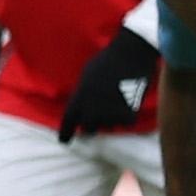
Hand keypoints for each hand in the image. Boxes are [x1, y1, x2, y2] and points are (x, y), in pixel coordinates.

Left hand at [55, 29, 161, 143]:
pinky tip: (130, 98)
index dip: (65, 133)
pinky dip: (128, 113)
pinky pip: (125, 122)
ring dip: (111, 117)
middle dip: (93, 124)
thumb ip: (83, 94)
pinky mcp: (127, 117)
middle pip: (89, 129)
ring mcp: (110, 116)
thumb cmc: (107, 60)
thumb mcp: (87, 76)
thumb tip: (83, 108)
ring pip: (109, 125)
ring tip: (118, 97)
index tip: (64, 141)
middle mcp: (91, 112)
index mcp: (78, 100)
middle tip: (101, 113)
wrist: (131, 54)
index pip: (68, 122)